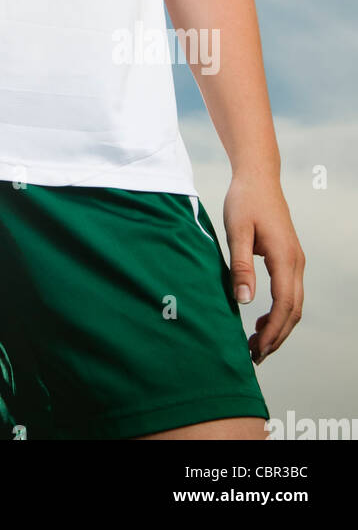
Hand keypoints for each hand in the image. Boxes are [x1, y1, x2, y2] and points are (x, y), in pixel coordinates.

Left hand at [222, 173, 304, 364]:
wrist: (258, 176)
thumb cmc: (244, 200)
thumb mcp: (237, 230)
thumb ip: (241, 265)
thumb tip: (243, 301)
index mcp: (284, 257)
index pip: (284, 305)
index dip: (273, 331)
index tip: (257, 350)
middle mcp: (296, 262)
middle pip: (294, 310)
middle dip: (277, 336)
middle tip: (255, 356)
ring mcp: (295, 260)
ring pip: (294, 304)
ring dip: (279, 327)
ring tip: (257, 345)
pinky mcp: (289, 258)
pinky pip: (290, 293)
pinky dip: (279, 312)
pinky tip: (260, 320)